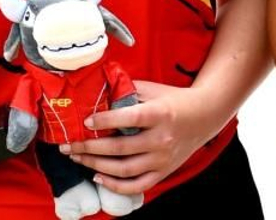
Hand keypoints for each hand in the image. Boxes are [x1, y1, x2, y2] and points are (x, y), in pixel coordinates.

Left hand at [63, 80, 217, 195]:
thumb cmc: (174, 100)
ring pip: (124, 169)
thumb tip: (97, 90)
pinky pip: (136, 185)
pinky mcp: (164, 172)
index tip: (86, 120)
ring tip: (78, 158)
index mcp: (160, 114)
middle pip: (120, 148)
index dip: (105, 120)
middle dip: (89, 147)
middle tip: (69, 145)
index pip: (129, 118)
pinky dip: (115, 185)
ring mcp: (163, 159)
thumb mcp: (153, 89)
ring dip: (96, 165)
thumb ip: (127, 91)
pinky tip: (98, 176)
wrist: (205, 116)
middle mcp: (162, 139)